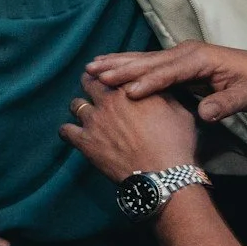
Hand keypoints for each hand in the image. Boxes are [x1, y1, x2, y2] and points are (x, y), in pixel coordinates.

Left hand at [61, 73, 199, 182]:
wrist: (163, 174)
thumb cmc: (177, 144)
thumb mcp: (181, 113)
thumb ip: (164, 97)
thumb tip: (157, 89)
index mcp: (132, 90)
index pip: (114, 72)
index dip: (111, 74)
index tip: (110, 77)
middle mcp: (108, 101)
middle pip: (89, 82)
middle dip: (91, 83)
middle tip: (93, 89)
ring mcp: (94, 120)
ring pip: (75, 104)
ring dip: (80, 107)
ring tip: (86, 114)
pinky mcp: (84, 141)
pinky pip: (65, 130)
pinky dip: (68, 131)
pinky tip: (73, 133)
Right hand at [85, 41, 246, 122]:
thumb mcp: (246, 97)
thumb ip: (225, 105)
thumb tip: (205, 115)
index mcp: (200, 59)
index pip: (168, 72)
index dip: (147, 82)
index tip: (127, 94)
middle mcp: (186, 53)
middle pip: (148, 61)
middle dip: (120, 68)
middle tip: (93, 74)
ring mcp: (180, 55)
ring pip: (143, 59)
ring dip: (117, 63)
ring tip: (91, 67)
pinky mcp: (178, 61)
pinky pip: (147, 62)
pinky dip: (127, 64)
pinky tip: (110, 67)